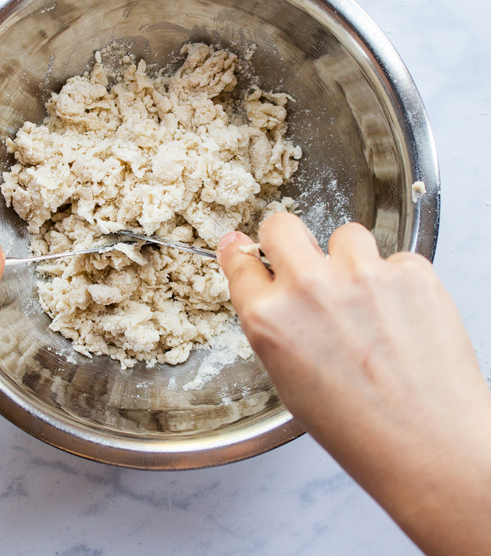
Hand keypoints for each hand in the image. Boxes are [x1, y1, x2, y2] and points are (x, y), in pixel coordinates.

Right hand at [218, 212, 490, 555]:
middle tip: (306, 263)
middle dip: (288, 240)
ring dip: (351, 260)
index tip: (246, 249)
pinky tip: (404, 317)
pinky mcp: (411, 271)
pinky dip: (399, 281)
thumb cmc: (358, 427)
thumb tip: (269, 292)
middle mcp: (308, 288)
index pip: (240, 260)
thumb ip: (274, 327)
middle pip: (281, 226)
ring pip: (346, 235)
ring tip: (369, 301)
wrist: (428, 444)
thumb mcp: (288, 379)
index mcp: (268, 319)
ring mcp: (361, 274)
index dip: (243, 254)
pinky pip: (397, 259)